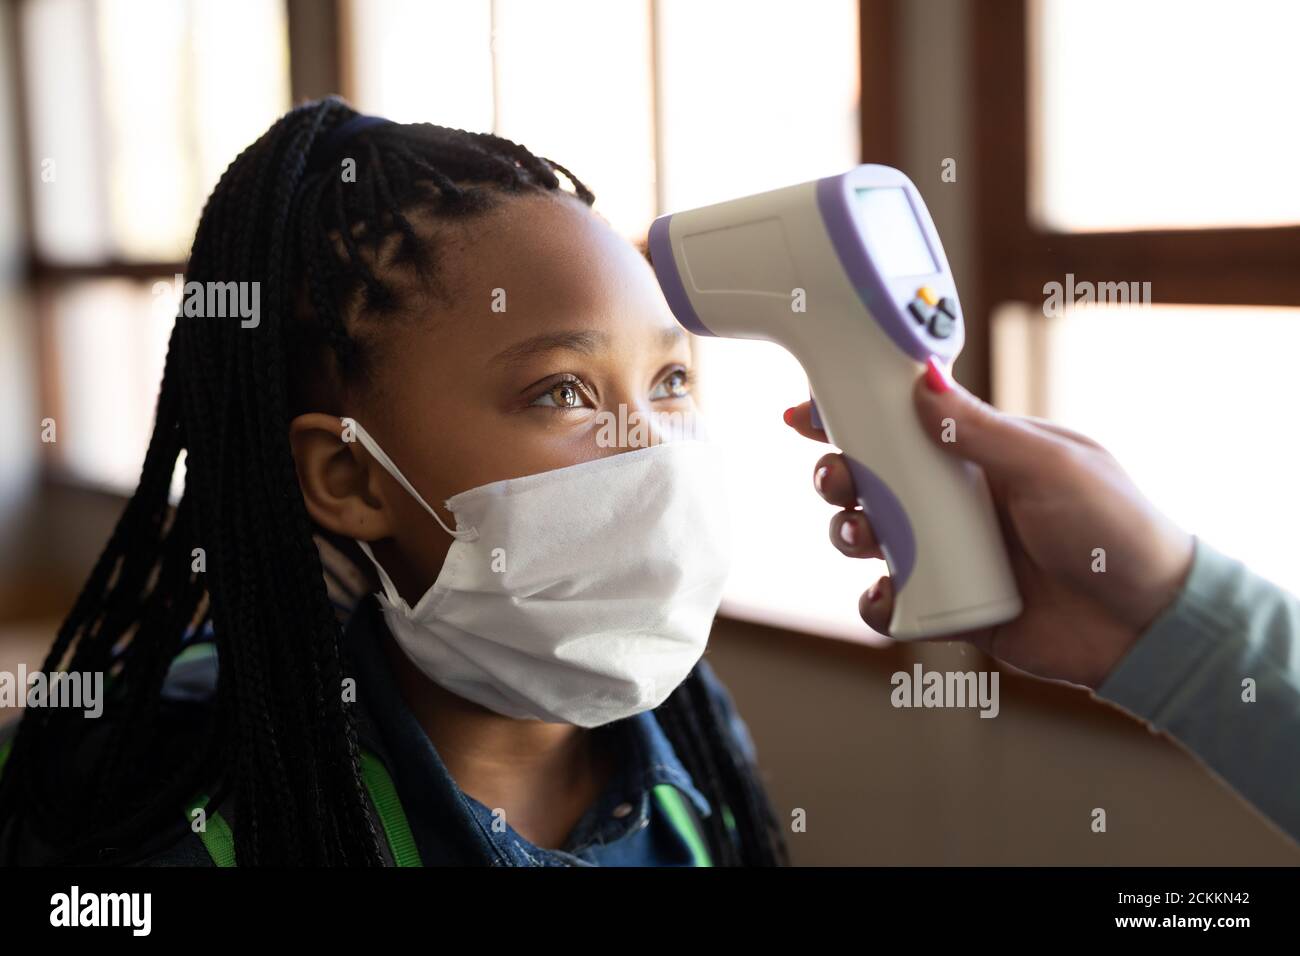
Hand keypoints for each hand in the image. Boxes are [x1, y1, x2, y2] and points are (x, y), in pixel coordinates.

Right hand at [783, 358, 1194, 688]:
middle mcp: (957, 500)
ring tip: (864, 537)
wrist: (1148, 624)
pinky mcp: (949, 605)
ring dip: (848, 533)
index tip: (806, 413)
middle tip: (836, 481)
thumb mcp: (1049, 466)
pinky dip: (877, 603)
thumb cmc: (1116, 529)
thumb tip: (921, 378)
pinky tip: (886, 596)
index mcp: (981, 453)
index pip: (902, 423)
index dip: (849, 415)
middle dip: (838, 477)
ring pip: (870, 537)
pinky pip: (892, 603)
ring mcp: (949, 553)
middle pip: (871, 479)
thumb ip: (981, 426)